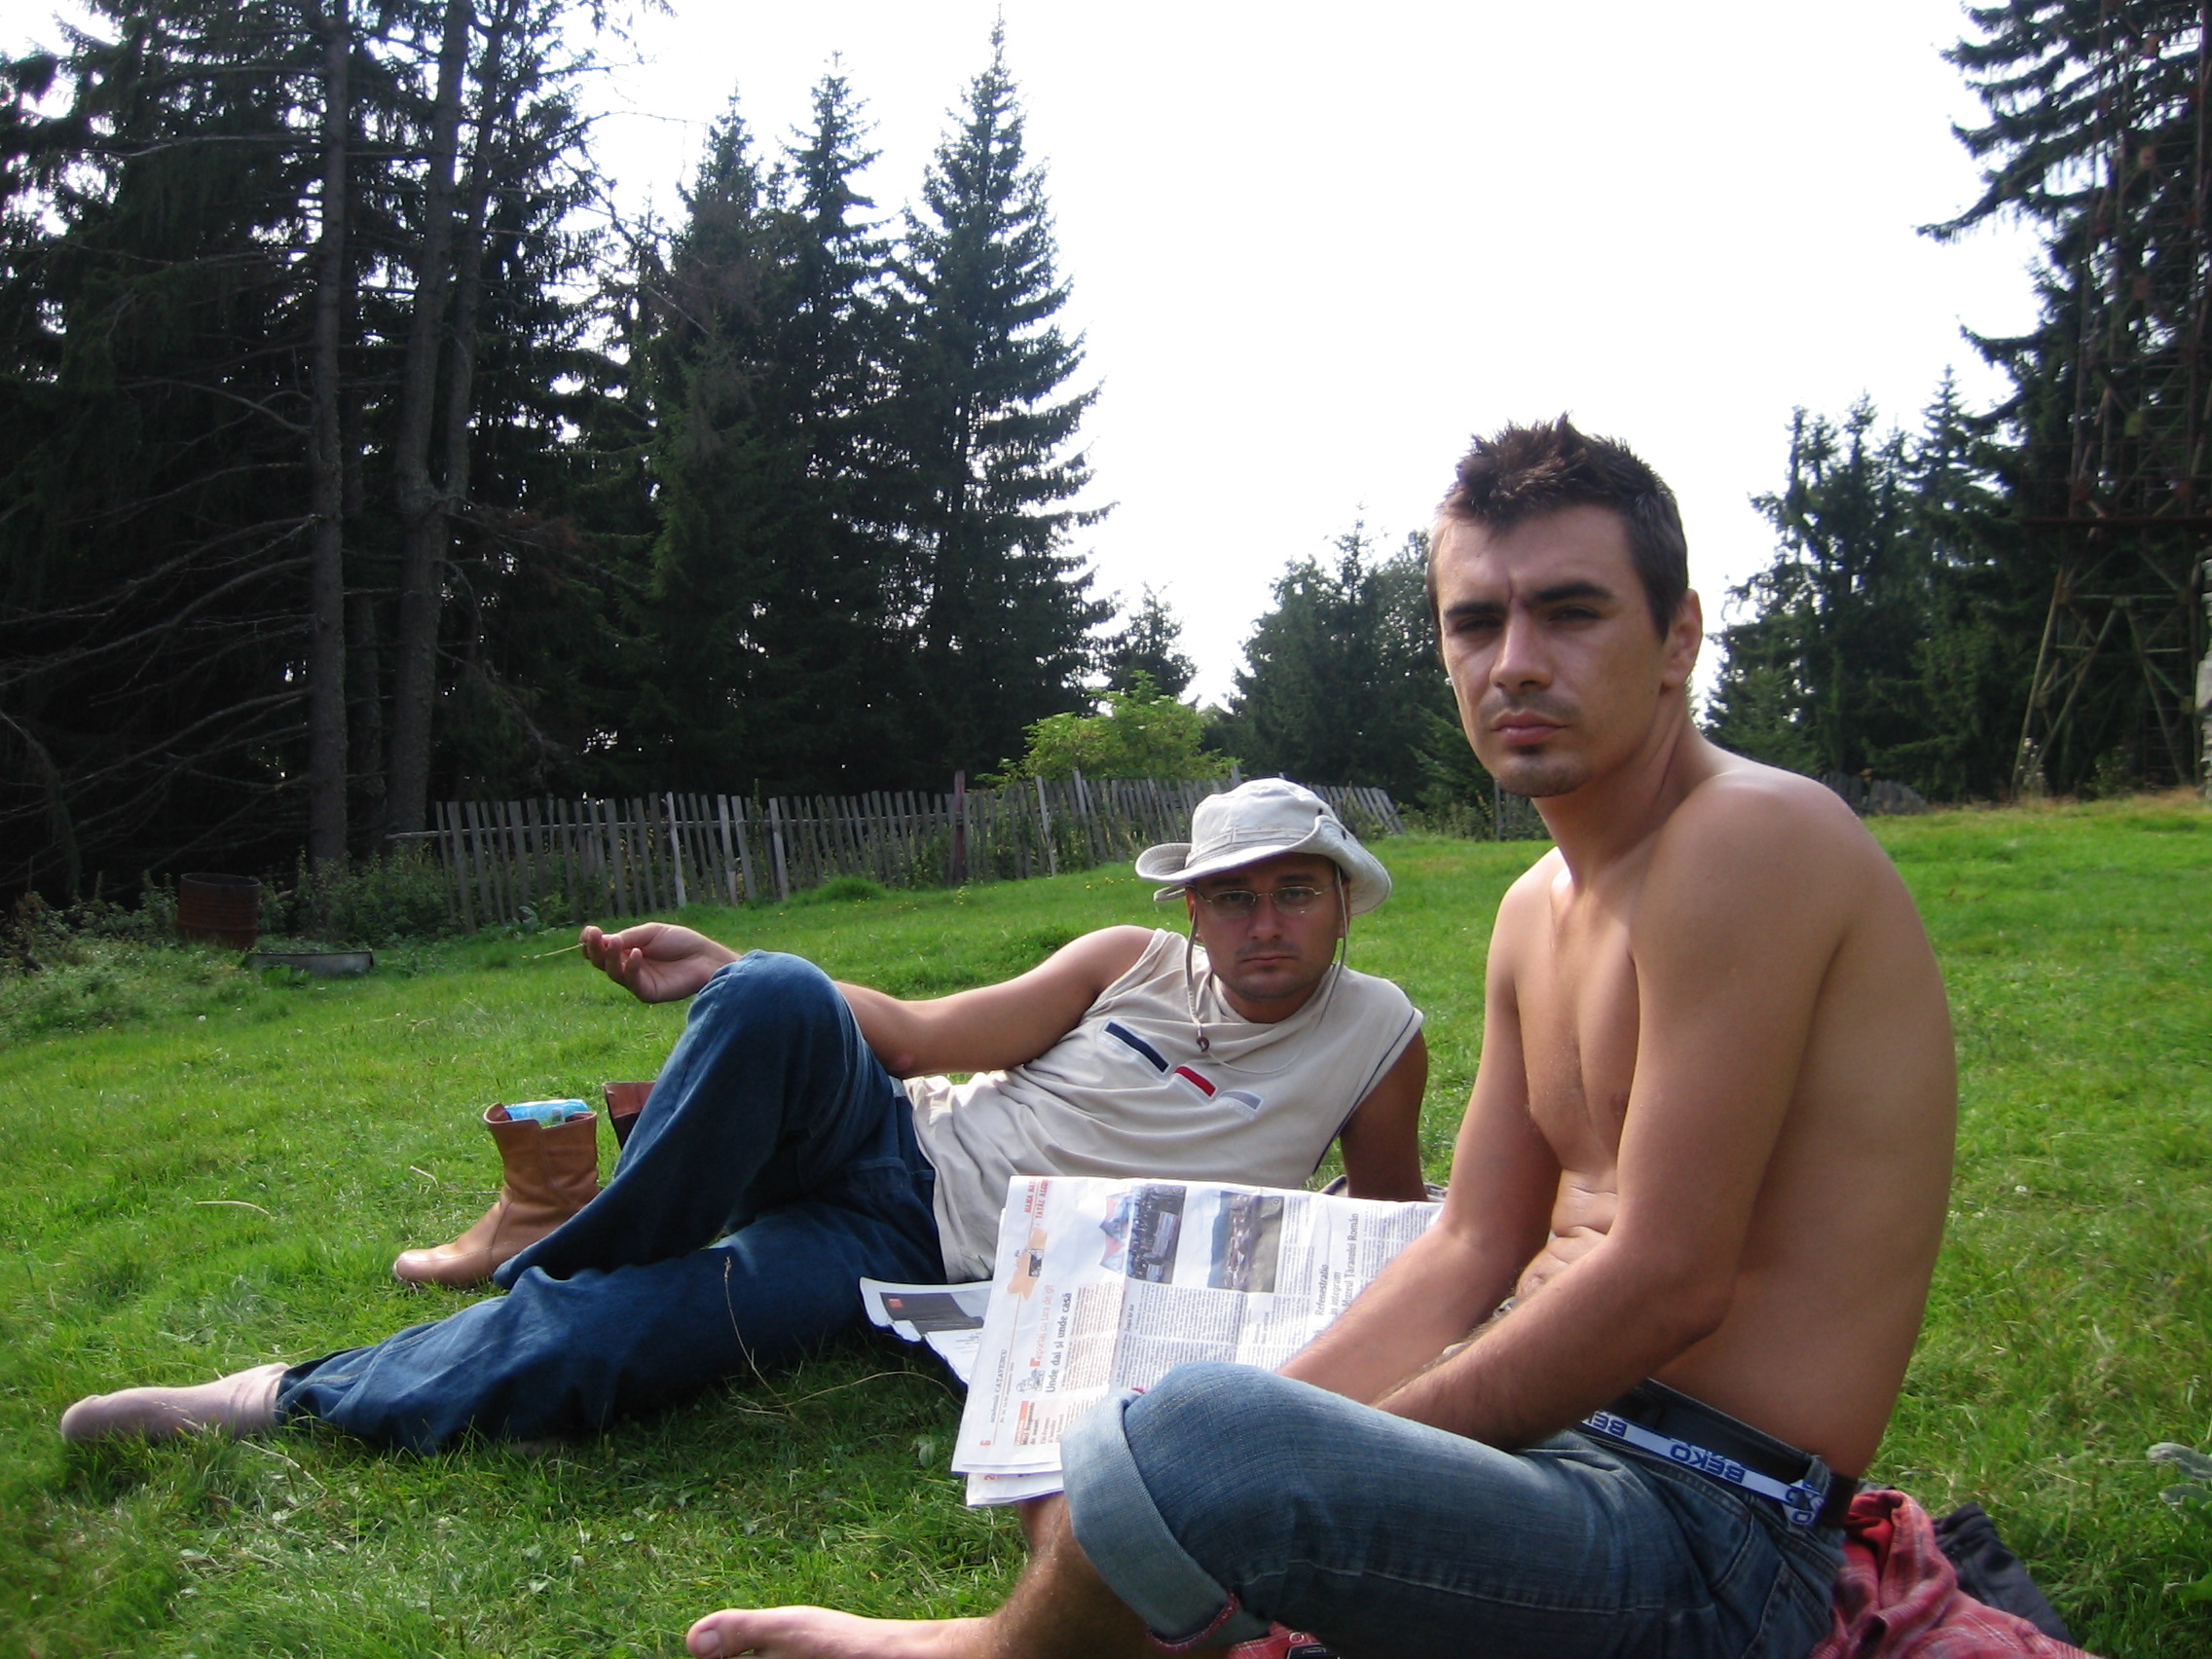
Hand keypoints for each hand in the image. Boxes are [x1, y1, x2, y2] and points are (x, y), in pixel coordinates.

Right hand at [579, 922, 737, 1003]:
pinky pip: (632, 982)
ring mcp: (636, 981)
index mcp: (626, 950)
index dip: (591, 942)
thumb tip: (601, 940)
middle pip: (601, 961)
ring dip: (610, 956)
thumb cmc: (680, 942)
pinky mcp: (647, 993)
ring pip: (613, 972)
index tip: (589, 931)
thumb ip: (627, 937)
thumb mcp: (651, 933)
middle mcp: (628, 966)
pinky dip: (631, 967)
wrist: (705, 957)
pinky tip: (637, 953)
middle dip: (595, 948)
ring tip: (615, 942)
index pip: (601, 948)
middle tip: (593, 935)